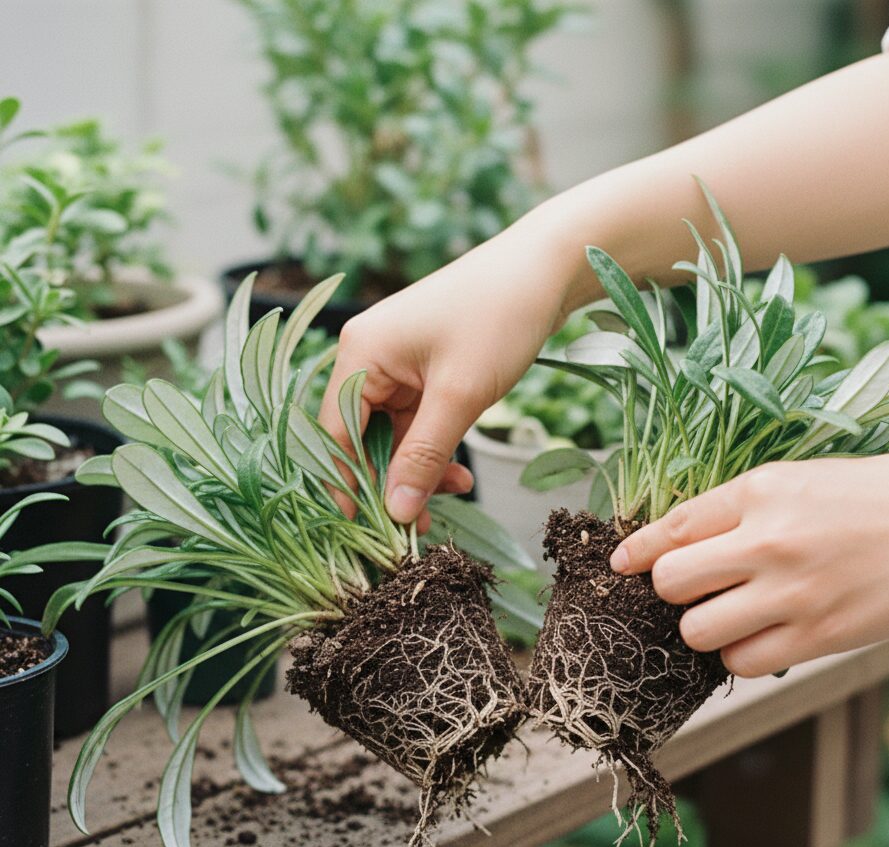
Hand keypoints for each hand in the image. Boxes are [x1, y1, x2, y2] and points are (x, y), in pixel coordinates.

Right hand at [320, 217, 576, 522]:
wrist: (548, 267)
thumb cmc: (499, 318)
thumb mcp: (460, 395)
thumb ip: (423, 456)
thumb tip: (396, 512)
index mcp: (361, 353)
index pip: (335, 434)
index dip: (348, 485)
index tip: (369, 531)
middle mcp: (369, 356)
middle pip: (361, 438)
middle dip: (391, 482)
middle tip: (419, 527)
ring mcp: (397, 362)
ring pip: (394, 435)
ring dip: (420, 469)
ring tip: (457, 493)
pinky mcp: (425, 369)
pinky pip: (418, 421)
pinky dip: (436, 448)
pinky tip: (460, 474)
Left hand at [609, 453, 888, 677]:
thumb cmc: (886, 493)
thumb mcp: (805, 476)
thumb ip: (743, 505)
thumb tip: (685, 536)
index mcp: (762, 489)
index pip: (672, 525)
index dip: (636, 549)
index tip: (620, 564)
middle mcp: (768, 539)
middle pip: (670, 582)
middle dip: (670, 589)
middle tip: (692, 588)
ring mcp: (793, 592)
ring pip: (696, 629)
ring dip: (702, 626)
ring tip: (729, 614)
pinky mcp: (821, 637)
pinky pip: (743, 661)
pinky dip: (740, 653)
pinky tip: (760, 636)